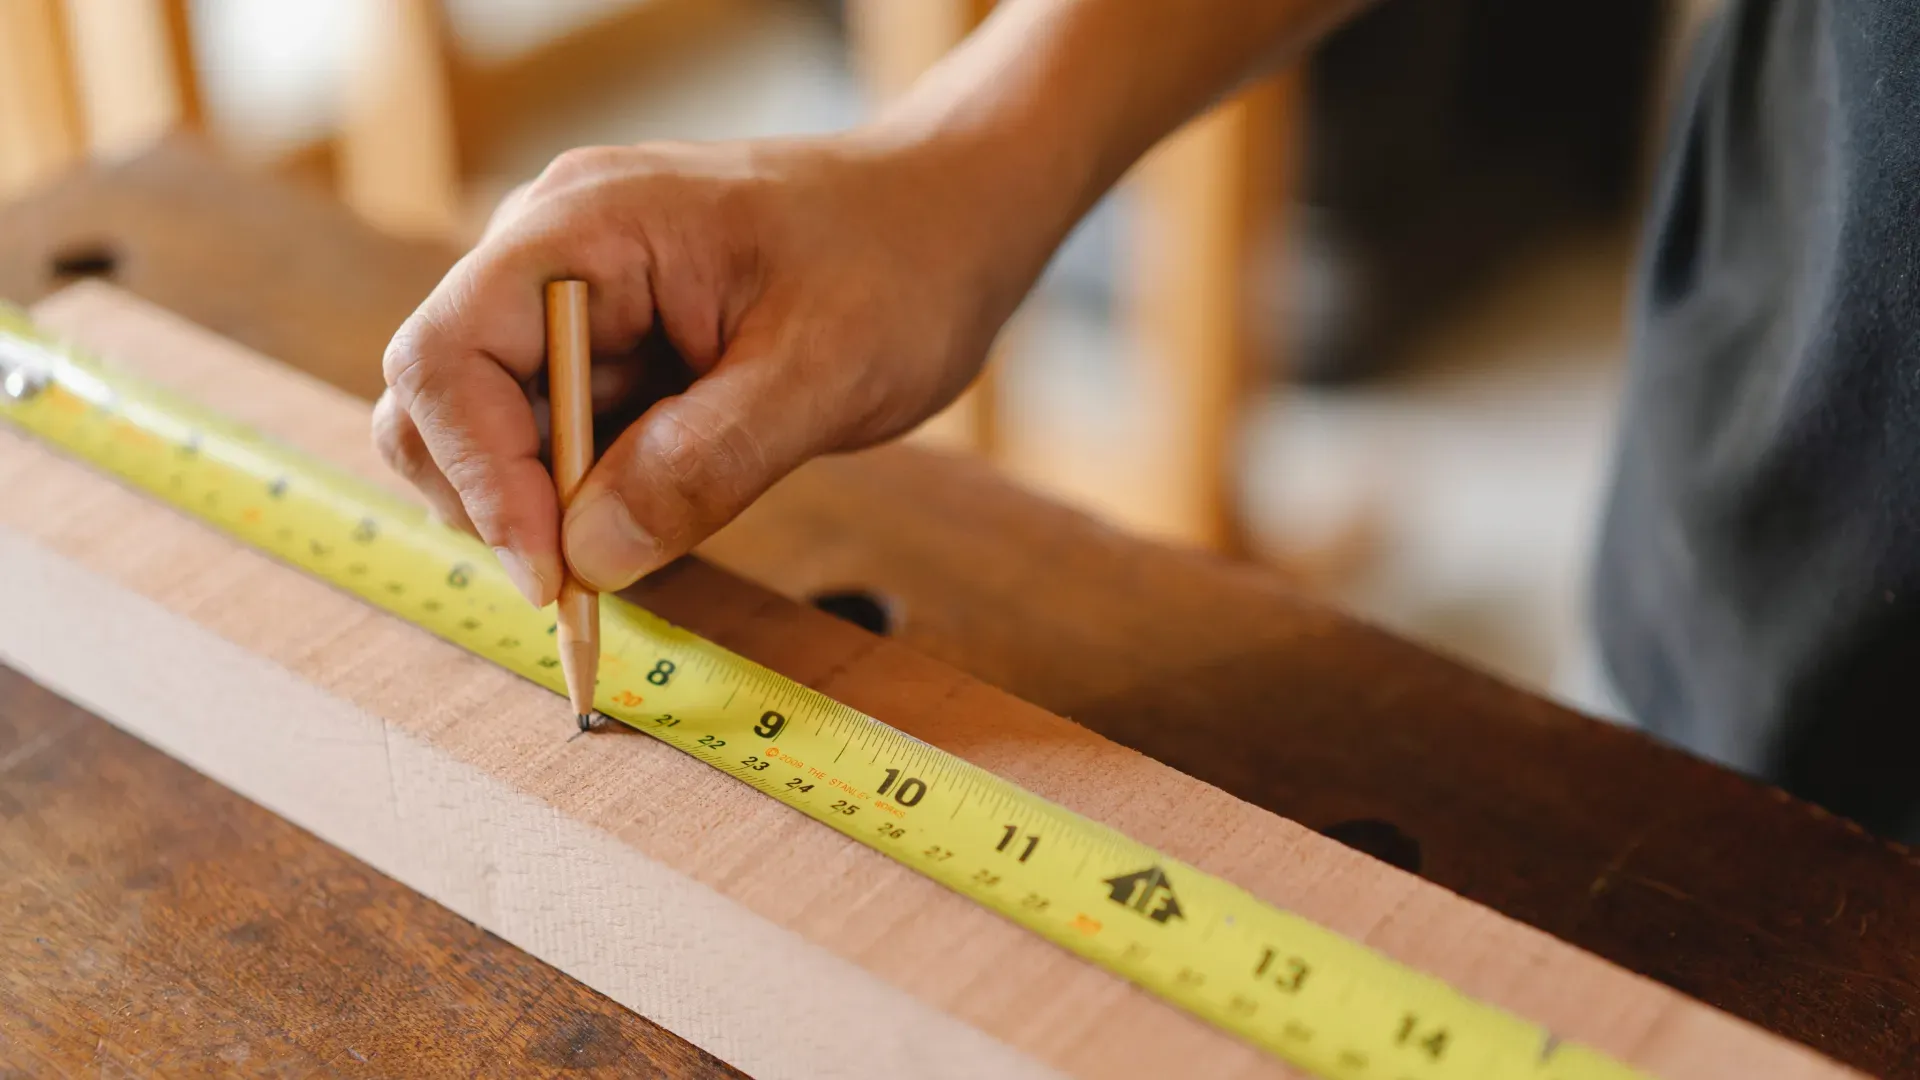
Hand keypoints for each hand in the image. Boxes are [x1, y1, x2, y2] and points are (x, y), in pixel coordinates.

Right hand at [374, 134, 1024, 604]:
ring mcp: (577, 302)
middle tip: (595, 572)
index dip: (476, 476)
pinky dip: (585, 496)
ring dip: (547, 505)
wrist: (952, 220)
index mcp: (586, 228)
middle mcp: (555, 255)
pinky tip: (662, 507)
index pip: (445, 356)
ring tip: (654, 526)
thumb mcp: (825, 373)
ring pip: (491, 432)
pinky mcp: (610, 347)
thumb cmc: (902, 264)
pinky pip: (556, 438)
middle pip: (440, 401)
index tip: (551, 572)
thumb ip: (706, 464)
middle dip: (500, 499)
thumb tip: (587, 558)